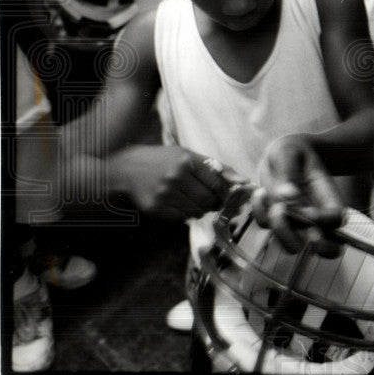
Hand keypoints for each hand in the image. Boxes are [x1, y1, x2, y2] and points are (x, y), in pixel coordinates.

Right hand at [113, 145, 233, 220]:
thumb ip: (218, 168)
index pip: (217, 184)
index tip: (226, 194)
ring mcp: (163, 194)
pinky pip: (181, 218)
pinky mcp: (155, 208)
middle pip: (208, 201)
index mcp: (186, 162)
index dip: (225, 192)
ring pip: (196, 211)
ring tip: (192, 199)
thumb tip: (245, 181)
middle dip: (214, 203)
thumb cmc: (164, 160)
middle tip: (211, 199)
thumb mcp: (190, 156)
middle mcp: (175, 178)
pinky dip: (186, 214)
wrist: (128, 169)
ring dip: (200, 209)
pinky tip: (180, 203)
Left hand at [259, 135, 346, 255]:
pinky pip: (268, 228)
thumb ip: (289, 171)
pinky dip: (260, 214)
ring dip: (278, 229)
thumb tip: (288, 195)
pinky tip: (258, 193)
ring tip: (266, 197)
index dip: (324, 221)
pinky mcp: (278, 220)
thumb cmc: (294, 150)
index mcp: (329, 197)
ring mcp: (298, 222)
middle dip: (310, 243)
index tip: (306, 210)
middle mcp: (318, 215)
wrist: (285, 153)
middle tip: (287, 215)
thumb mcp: (290, 151)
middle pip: (329, 248)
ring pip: (295, 246)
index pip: (337, 220)